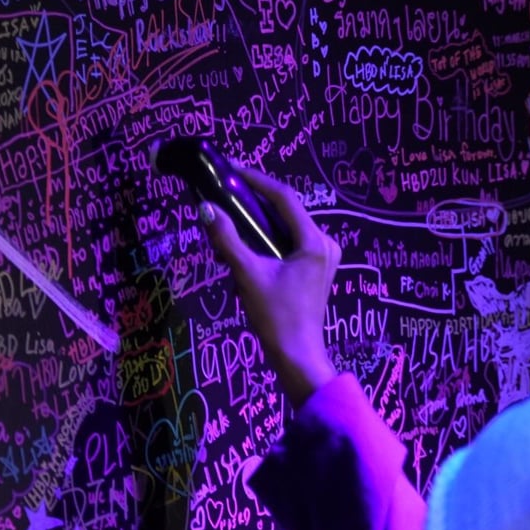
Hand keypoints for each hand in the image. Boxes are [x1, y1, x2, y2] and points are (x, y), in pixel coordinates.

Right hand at [200, 165, 340, 408]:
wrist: (297, 358)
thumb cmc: (276, 318)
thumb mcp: (247, 276)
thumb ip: (227, 240)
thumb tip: (205, 210)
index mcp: (314, 241)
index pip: (283, 197)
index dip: (255, 181)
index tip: (231, 171)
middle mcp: (324, 244)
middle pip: (285, 213)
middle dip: (253, 207)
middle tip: (225, 201)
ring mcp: (323, 259)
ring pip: (285, 230)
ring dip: (257, 228)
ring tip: (229, 231)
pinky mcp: (316, 272)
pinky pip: (289, 246)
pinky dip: (267, 244)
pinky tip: (245, 253)